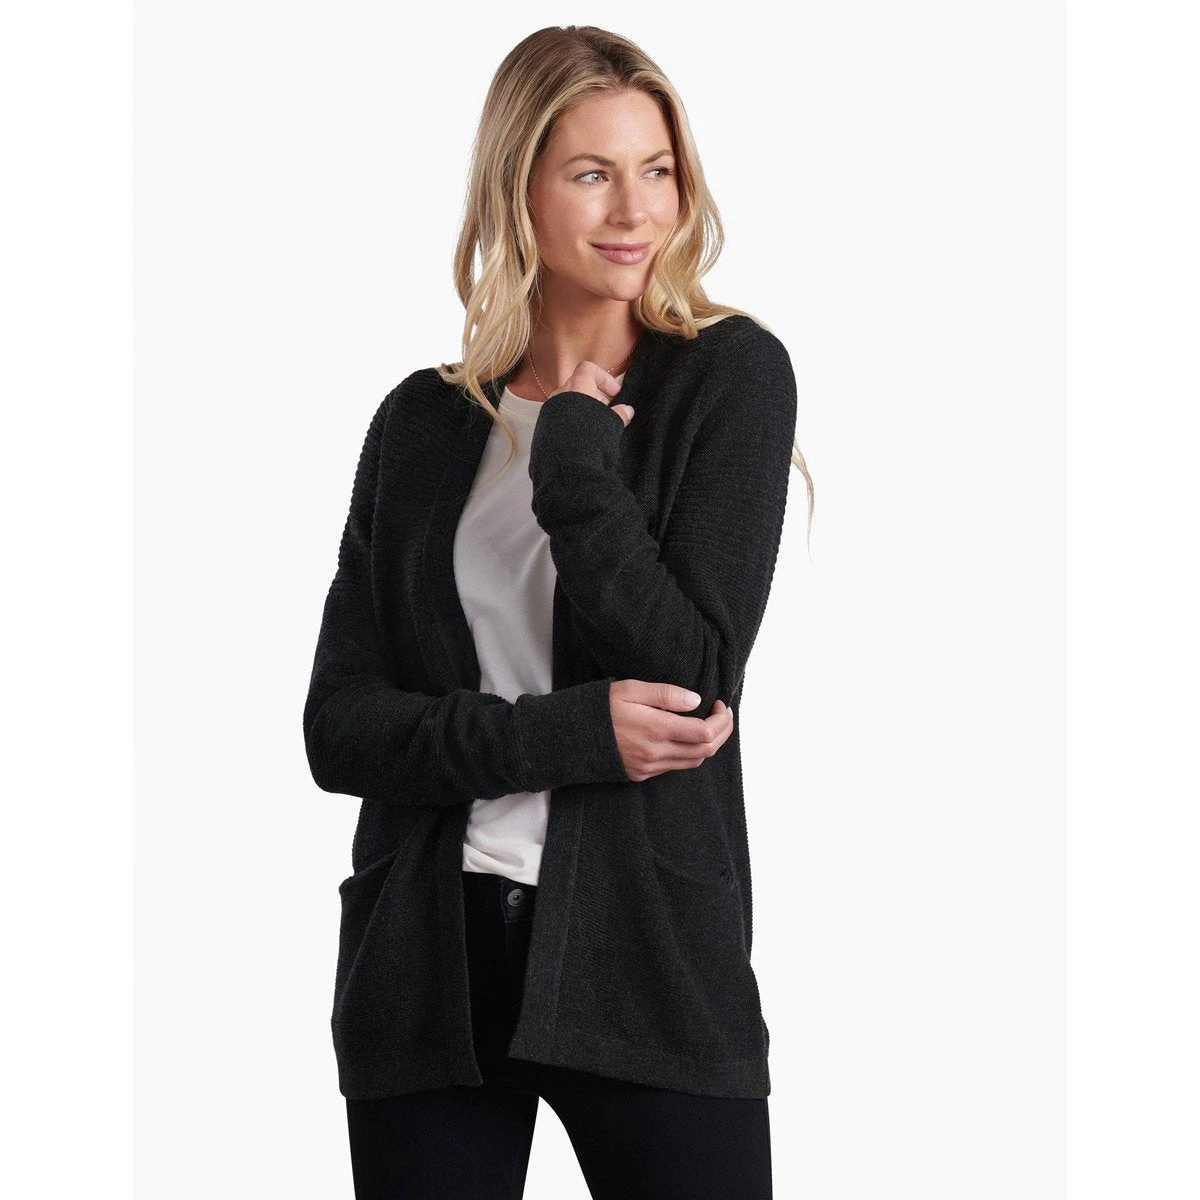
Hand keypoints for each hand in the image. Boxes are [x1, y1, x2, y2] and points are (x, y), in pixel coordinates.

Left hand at [548, 360, 635, 427]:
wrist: (563, 456)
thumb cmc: (585, 435)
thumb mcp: (609, 423)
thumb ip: (619, 414)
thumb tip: (627, 411)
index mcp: (577, 385)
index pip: (588, 368)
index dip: (604, 378)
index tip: (614, 393)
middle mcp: (562, 392)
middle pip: (581, 385)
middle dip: (597, 396)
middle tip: (609, 411)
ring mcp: (552, 407)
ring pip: (571, 401)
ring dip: (585, 409)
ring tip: (598, 425)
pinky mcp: (546, 423)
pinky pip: (563, 415)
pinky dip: (575, 419)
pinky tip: (584, 434)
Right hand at [608, 680, 733, 781]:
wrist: (570, 736)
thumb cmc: (600, 708)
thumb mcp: (631, 689)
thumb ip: (666, 694)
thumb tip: (695, 700)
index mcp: (656, 729)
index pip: (705, 732)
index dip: (721, 720)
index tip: (720, 705)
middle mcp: (656, 752)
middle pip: (706, 750)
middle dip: (723, 733)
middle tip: (724, 715)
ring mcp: (649, 767)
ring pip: (693, 761)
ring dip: (709, 745)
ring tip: (711, 725)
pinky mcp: (642, 774)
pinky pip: (675, 767)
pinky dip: (690, 753)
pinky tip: (687, 737)